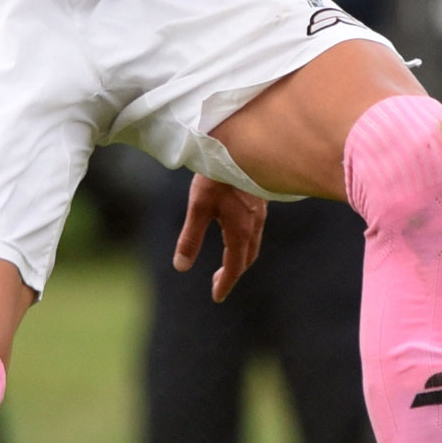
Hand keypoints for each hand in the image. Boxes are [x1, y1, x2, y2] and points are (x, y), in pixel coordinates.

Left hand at [174, 175, 267, 301]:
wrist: (241, 146)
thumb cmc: (217, 177)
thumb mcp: (198, 207)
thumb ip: (191, 238)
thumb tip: (181, 267)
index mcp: (240, 230)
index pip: (234, 266)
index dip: (225, 283)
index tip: (217, 296)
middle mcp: (254, 225)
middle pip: (247, 257)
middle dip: (233, 272)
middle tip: (217, 282)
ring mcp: (260, 213)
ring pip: (253, 243)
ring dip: (240, 257)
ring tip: (226, 262)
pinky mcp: (260, 201)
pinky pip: (256, 229)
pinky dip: (245, 241)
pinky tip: (235, 233)